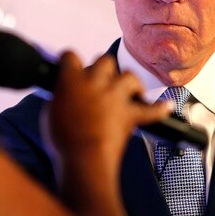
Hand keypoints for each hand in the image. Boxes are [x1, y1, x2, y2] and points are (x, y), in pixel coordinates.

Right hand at [48, 51, 171, 161]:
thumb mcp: (49, 113)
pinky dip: (158, 109)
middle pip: (104, 60)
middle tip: (99, 81)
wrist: (83, 159)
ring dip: (129, 82)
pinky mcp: (130, 115)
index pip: (70, 56)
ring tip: (127, 90)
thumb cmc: (62, 140)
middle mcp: (95, 82)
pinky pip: (151, 110)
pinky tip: (165, 107)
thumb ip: (59, 98)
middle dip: (102, 68)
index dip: (70, 61)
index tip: (70, 66)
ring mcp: (115, 97)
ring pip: (129, 76)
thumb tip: (64, 96)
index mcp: (71, 79)